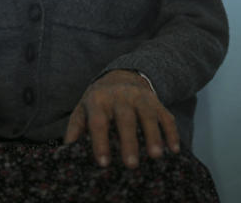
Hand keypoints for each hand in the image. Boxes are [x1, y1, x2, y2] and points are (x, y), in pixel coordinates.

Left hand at [63, 69, 179, 168]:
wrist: (121, 75)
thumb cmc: (98, 100)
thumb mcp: (83, 109)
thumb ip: (76, 128)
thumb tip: (67, 150)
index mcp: (98, 99)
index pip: (98, 121)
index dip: (100, 142)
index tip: (103, 163)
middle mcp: (120, 95)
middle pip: (125, 118)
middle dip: (129, 141)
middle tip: (131, 165)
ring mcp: (140, 96)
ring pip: (147, 115)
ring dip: (153, 136)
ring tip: (155, 156)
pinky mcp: (156, 100)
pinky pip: (165, 115)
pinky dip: (171, 132)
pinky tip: (173, 149)